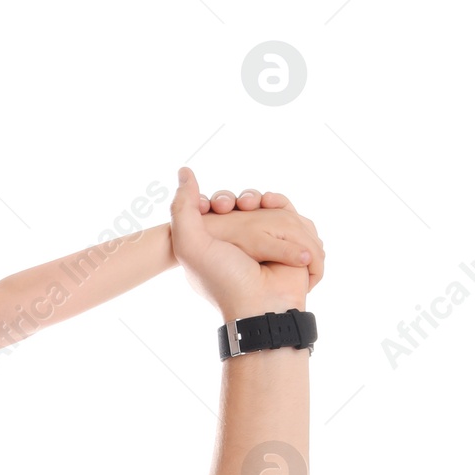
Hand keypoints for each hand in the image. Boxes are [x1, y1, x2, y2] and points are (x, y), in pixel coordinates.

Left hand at [169, 168, 310, 320]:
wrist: (261, 303)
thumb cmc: (222, 279)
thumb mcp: (189, 244)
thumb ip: (181, 208)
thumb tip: (184, 171)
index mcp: (214, 247)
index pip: (214, 212)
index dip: (213, 202)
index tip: (207, 205)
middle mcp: (240, 246)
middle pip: (242, 206)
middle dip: (237, 198)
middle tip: (234, 205)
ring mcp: (267, 244)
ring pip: (266, 208)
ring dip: (260, 200)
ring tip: (254, 205)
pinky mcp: (293, 243)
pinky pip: (293, 214)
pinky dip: (283, 206)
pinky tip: (271, 205)